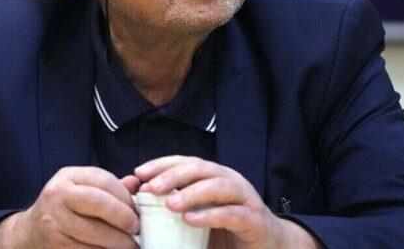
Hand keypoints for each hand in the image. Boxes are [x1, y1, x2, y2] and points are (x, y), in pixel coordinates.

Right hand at [0, 167, 140, 248]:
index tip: (137, 207)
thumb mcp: (82, 189)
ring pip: (95, 232)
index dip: (125, 195)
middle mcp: (58, 195)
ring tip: (131, 243)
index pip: (103, 180)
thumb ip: (109, 186)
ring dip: (118, 240)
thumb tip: (135, 183)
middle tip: (137, 227)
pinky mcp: (55, 244)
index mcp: (68, 176)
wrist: (31, 232)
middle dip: (124, 217)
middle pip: (99, 203)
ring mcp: (54, 221)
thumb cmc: (65, 208)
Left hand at [134, 156, 319, 248]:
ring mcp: (245, 199)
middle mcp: (230, 182)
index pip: (187, 162)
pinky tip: (191, 220)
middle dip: (173, 174)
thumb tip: (135, 195)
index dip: (163, 164)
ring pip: (218, 186)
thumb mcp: (195, 218)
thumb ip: (170, 208)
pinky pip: (232, 214)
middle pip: (201, 168)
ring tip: (170, 204)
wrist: (269, 248)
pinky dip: (210, 215)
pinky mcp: (254, 220)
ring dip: (192, 193)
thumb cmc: (226, 233)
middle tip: (151, 188)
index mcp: (214, 177)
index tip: (139, 173)